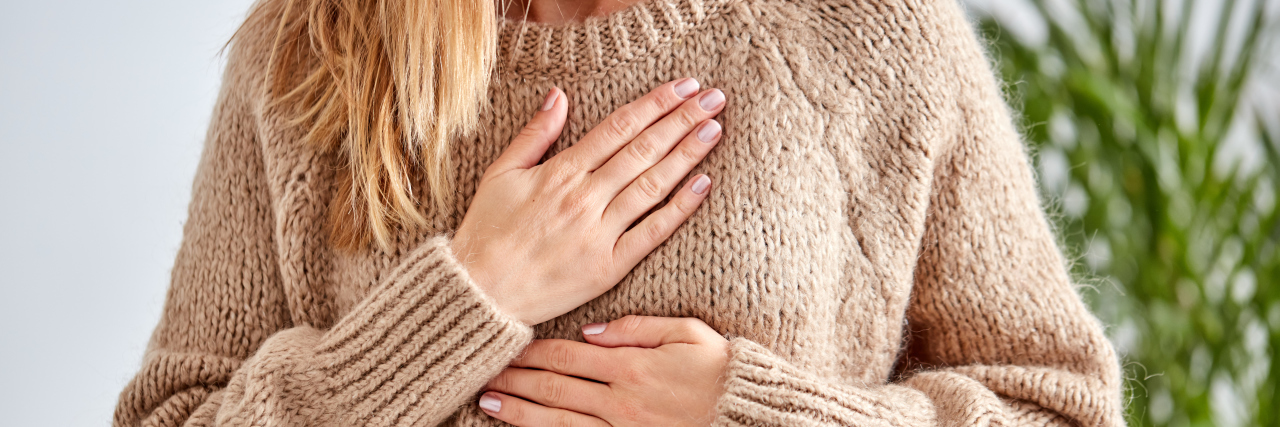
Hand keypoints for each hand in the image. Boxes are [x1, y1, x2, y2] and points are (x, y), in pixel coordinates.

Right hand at [451, 80, 726, 325]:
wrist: (479, 295)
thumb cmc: (485, 233)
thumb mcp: (500, 174)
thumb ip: (534, 134)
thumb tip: (559, 94)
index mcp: (560, 172)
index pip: (618, 128)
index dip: (654, 104)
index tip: (683, 86)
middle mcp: (584, 198)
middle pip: (643, 150)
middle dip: (682, 120)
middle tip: (714, 99)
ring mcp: (599, 233)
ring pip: (652, 185)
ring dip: (687, 155)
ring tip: (714, 130)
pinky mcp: (608, 267)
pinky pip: (651, 233)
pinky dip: (679, 208)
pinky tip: (703, 185)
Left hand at [478, 316, 730, 425]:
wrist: (747, 413)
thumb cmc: (720, 369)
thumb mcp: (686, 332)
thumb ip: (636, 328)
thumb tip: (590, 329)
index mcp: (631, 367)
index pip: (568, 355)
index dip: (533, 351)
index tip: (507, 346)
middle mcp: (620, 401)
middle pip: (554, 388)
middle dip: (516, 379)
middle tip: (483, 372)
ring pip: (558, 421)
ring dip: (520, 413)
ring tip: (489, 404)